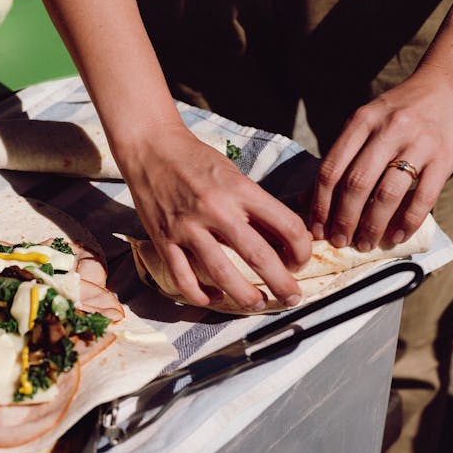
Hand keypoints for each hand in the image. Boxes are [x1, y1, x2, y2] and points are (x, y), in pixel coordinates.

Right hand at [115, 124, 312, 310]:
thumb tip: (282, 240)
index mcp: (240, 189)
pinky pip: (184, 279)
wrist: (151, 148)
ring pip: (222, 274)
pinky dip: (201, 295)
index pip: (287, 225)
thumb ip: (255, 206)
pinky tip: (214, 298)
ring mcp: (187, 227)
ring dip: (246, 296)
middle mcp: (215, 208)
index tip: (300, 260)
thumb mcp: (234, 175)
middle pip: (260, 257)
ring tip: (258, 304)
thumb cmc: (196, 160)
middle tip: (292, 297)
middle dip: (282, 284)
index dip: (302, 249)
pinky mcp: (163, 240)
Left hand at [309, 63, 452, 249]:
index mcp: (362, 121)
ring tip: (364, 244)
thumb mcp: (363, 124)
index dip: (320, 204)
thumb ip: (338, 158)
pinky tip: (396, 237)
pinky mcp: (445, 157)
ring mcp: (419, 143)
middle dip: (344, 220)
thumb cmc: (397, 113)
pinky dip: (408, 222)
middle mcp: (388, 130)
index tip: (316, 228)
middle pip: (357, 184)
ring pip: (388, 194)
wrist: (448, 87)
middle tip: (339, 242)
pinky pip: (424, 197)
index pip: (332, 168)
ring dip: (373, 225)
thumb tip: (306, 200)